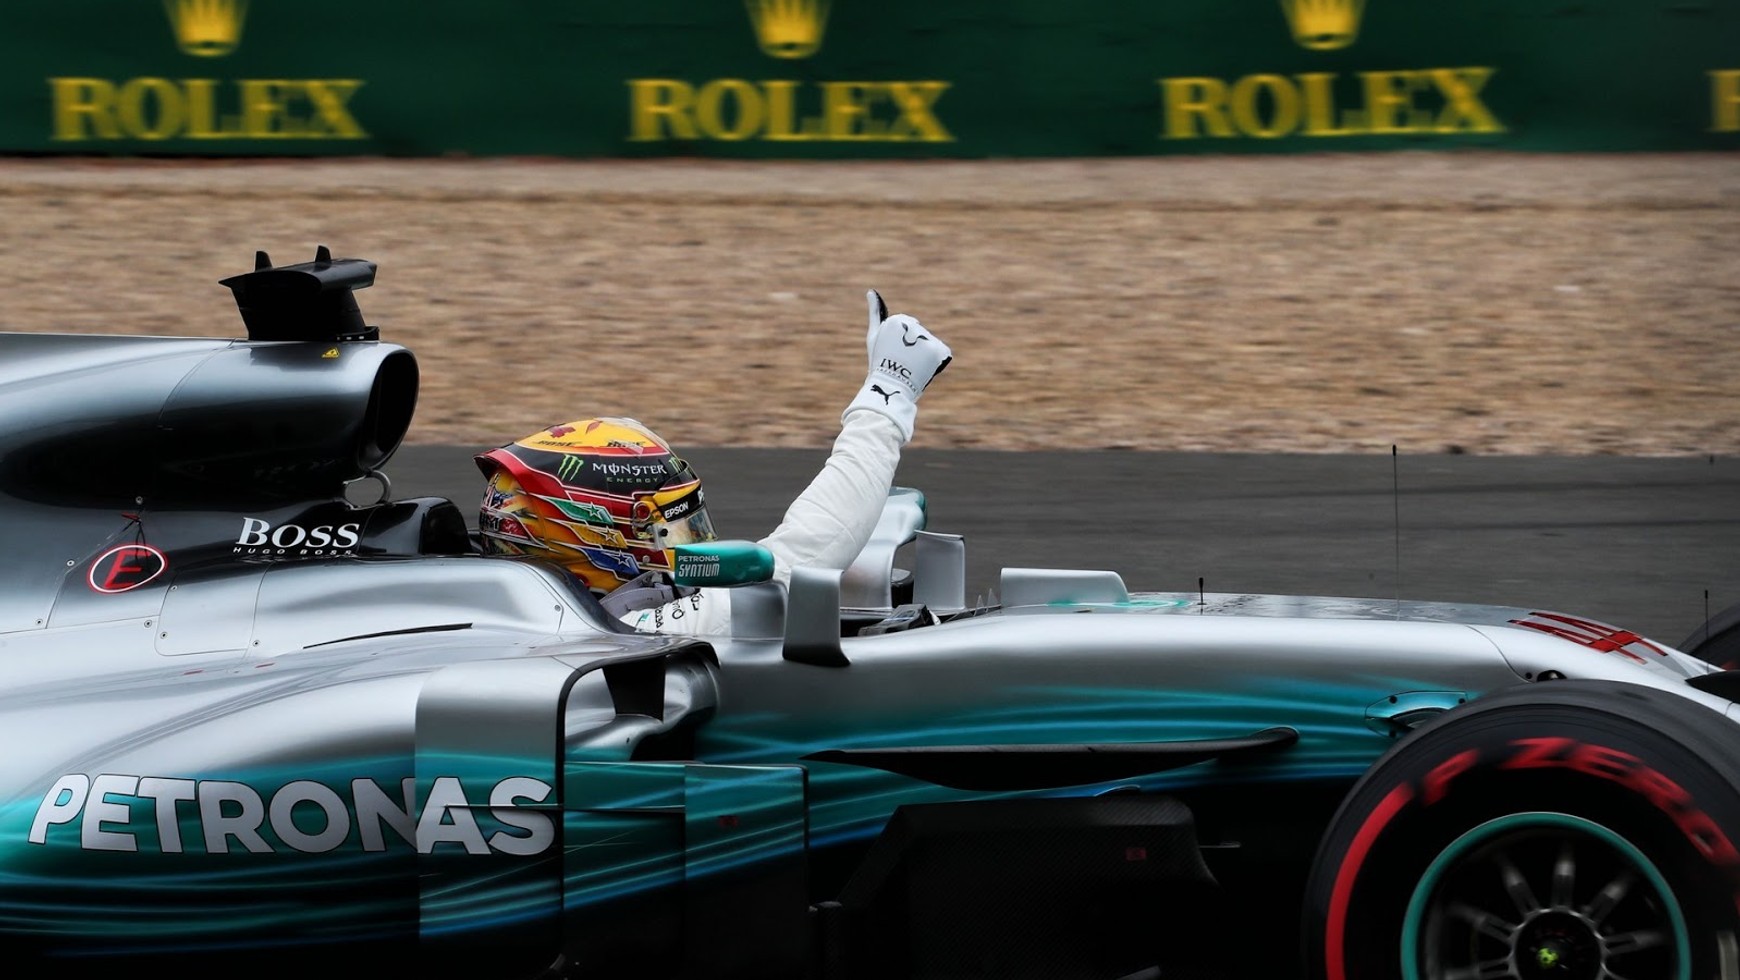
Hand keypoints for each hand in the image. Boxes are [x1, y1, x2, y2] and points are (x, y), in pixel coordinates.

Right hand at [843, 289, 951, 441]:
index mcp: (897, 320)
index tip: (892, 353)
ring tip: (913, 366)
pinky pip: (941, 353)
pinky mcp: (937, 351)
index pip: (906, 327)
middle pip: (919, 334)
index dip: (899, 343)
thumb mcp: (874, 335)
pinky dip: (936, 360)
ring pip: (929, 344)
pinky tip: (925, 368)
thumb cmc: (879, 361)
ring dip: (924, 354)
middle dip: (913, 347)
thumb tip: (871, 291)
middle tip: (902, 361)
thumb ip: (875, 312)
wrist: (891, 387)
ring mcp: (926, 339)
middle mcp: (913, 326)